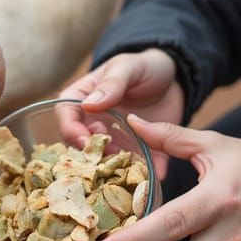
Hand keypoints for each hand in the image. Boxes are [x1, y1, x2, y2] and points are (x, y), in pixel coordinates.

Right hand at [58, 50, 184, 174]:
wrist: (174, 79)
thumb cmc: (144, 67)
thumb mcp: (128, 68)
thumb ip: (111, 84)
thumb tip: (89, 104)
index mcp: (84, 98)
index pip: (66, 114)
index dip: (70, 129)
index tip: (84, 139)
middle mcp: (94, 123)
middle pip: (81, 143)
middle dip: (92, 152)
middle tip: (109, 153)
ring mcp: (115, 140)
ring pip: (107, 160)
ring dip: (115, 166)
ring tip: (131, 164)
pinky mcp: (138, 151)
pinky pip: (139, 166)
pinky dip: (146, 172)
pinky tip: (156, 173)